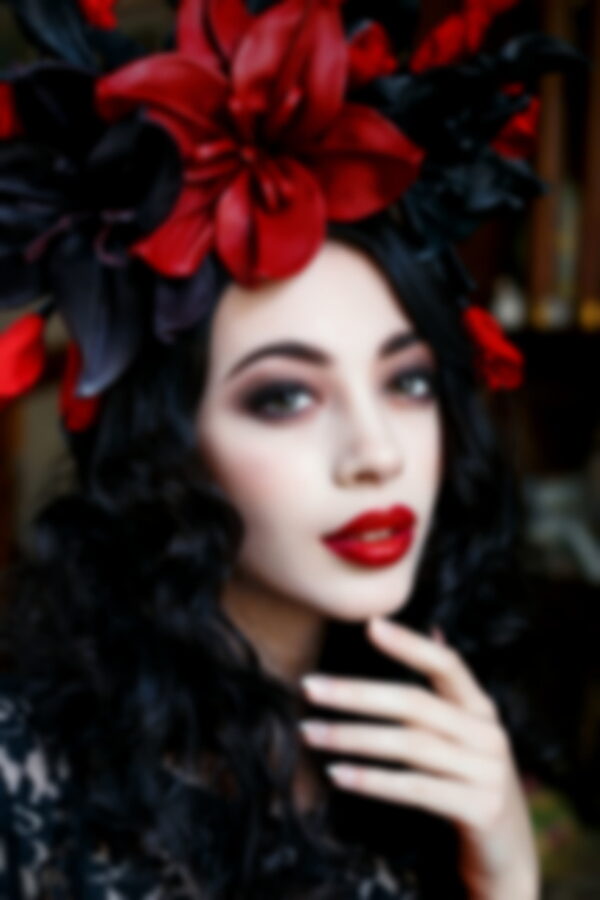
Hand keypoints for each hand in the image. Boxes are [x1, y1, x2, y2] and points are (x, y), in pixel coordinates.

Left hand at [298, 617, 539, 899]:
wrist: (508, 852)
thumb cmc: (470, 780)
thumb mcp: (466, 732)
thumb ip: (447, 687)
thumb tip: (433, 627)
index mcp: (481, 708)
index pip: (447, 665)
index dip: (410, 644)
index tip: (370, 624)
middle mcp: (489, 734)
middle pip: (415, 704)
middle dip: (356, 694)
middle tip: (308, 687)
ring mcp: (488, 772)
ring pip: (409, 746)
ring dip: (352, 737)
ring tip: (309, 733)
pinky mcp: (481, 810)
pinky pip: (416, 789)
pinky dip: (373, 781)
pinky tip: (337, 774)